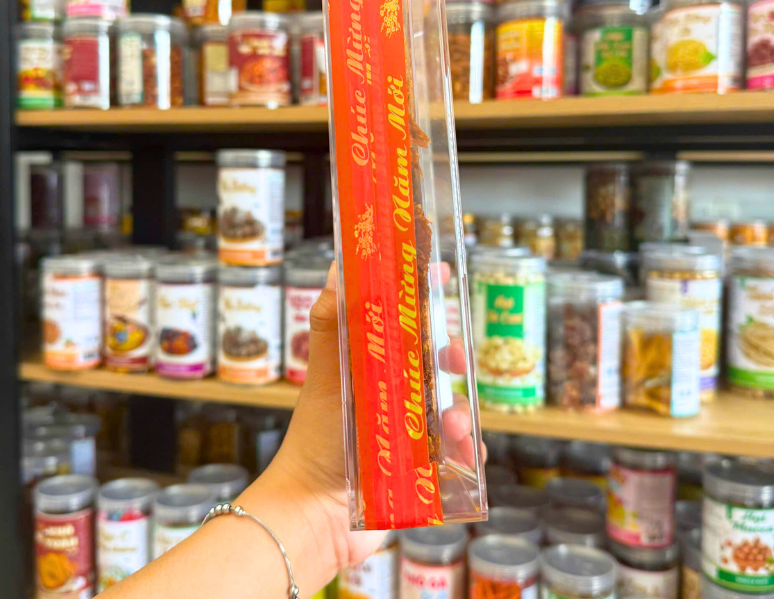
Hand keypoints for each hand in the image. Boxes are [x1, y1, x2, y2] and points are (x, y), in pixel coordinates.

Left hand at [266, 262, 482, 576]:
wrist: (313, 515)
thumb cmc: (315, 442)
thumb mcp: (328, 377)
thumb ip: (333, 324)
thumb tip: (338, 267)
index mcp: (369, 365)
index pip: (400, 319)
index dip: (421, 293)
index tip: (439, 270)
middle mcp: (391, 392)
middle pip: (434, 359)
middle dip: (451, 352)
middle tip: (454, 356)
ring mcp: (409, 429)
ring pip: (452, 405)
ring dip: (462, 410)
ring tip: (454, 425)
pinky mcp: (422, 465)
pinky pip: (459, 452)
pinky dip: (469, 451)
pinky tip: (468, 455)